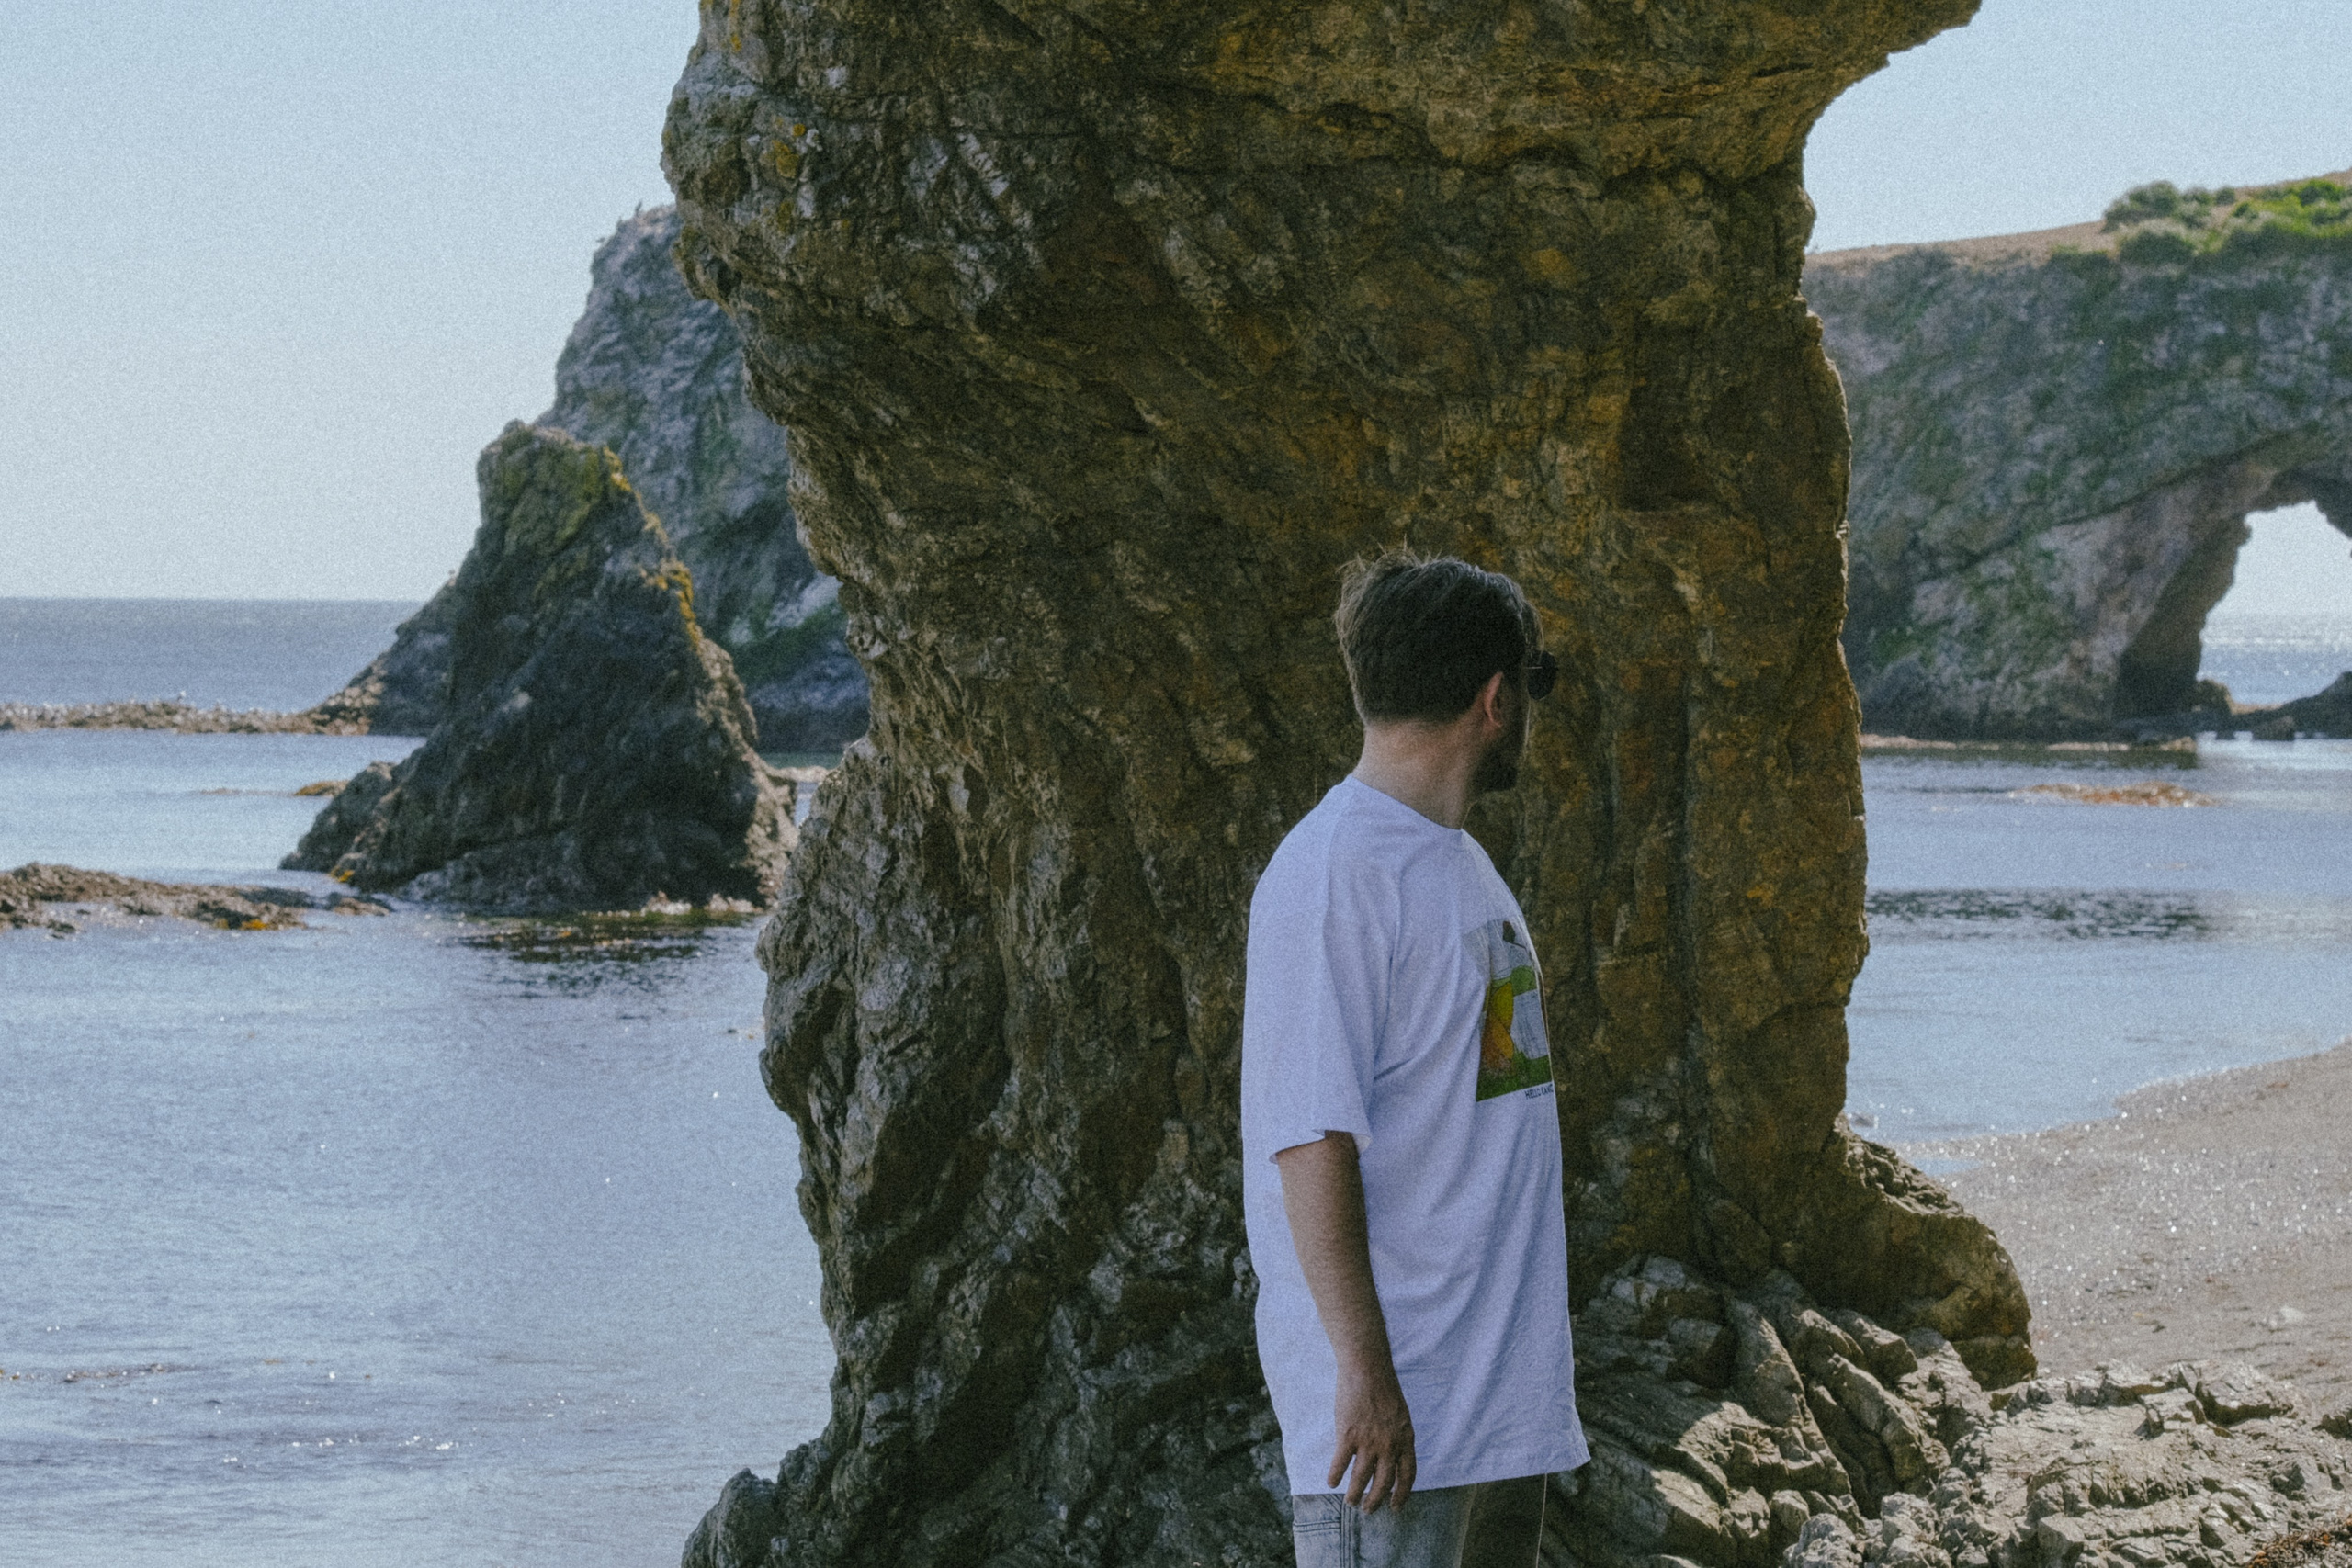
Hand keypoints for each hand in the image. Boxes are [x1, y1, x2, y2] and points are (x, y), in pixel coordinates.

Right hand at [1329, 1356, 1414, 1512]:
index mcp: (1405, 1439)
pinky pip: (1340, 1463)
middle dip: (1375, 1501)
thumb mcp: (1401, 1415)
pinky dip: (1335, 1475)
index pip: (1407, 1475)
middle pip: (1384, 1482)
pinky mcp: (1347, 1435)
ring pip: (1361, 1478)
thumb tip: (1391, 1457)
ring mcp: (1368, 1441)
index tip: (1394, 1506)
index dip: (1402, 1495)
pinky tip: (1331, 1482)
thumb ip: (1397, 1437)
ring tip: (1349, 1502)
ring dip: (1354, 1494)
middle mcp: (1389, 1445)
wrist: (1367, 1369)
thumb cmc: (1383, 1387)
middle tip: (1368, 1511)